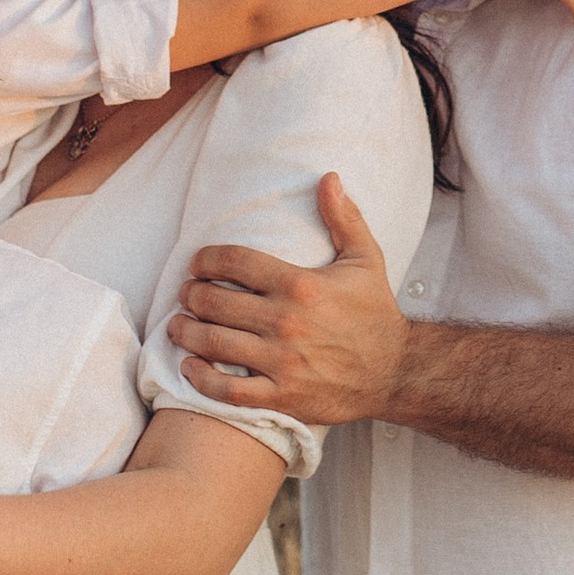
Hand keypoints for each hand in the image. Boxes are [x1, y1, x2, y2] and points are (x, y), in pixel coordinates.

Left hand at [167, 173, 408, 425]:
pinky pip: (228, 391)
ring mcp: (281, 362)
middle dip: (190, 294)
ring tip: (178, 325)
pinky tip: (190, 367)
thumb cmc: (376, 313)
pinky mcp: (281, 396)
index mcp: (300, 284)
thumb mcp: (365, 259)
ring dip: (185, 332)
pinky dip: (201, 379)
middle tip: (185, 294)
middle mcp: (285, 321)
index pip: (234, 262)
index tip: (197, 262)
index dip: (206, 258)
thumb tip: (328, 178)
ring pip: (213, 344)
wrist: (396, 372)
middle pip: (214, 301)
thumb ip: (343, 218)